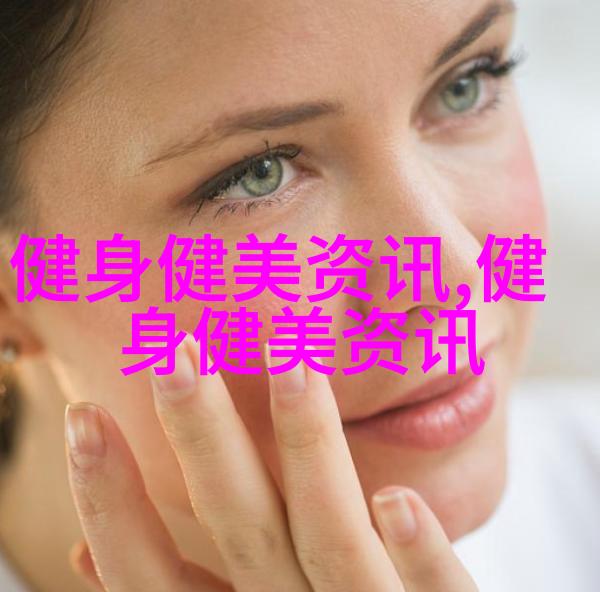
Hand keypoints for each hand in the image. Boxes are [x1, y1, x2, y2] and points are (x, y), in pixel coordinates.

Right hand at [65, 335, 478, 590]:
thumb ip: (180, 588)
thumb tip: (83, 558)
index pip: (150, 575)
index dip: (109, 501)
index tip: (84, 413)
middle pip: (239, 527)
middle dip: (202, 437)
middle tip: (176, 351)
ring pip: (331, 539)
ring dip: (310, 449)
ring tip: (294, 365)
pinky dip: (419, 554)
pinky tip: (398, 496)